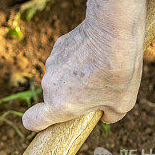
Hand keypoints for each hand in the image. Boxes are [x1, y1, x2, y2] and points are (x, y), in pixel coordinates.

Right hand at [22, 0, 145, 130]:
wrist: (114, 30)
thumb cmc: (119, 71)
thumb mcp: (122, 104)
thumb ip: (108, 116)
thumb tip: (103, 115)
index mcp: (60, 105)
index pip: (31, 121)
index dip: (38, 124)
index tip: (51, 121)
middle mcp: (49, 86)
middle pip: (54, 98)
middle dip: (71, 98)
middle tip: (97, 90)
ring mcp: (51, 64)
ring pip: (60, 78)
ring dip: (74, 78)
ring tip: (100, 68)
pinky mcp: (58, 45)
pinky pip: (65, 60)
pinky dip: (77, 60)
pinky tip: (95, 52)